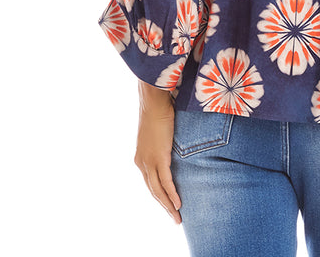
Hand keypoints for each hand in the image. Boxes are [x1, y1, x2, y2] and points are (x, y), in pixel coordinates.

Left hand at [133, 82, 181, 224]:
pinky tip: (178, 204)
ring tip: (177, 217)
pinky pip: (166, 181)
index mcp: (141, 157)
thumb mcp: (159, 132)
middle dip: (164, 205)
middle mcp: (142, 162)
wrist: (154, 100)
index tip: (168, 205)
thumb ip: (163, 142)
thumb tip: (171, 141)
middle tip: (175, 218)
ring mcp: (149, 161)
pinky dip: (172, 194)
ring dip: (169, 205)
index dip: (159, 195)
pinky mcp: (159, 157)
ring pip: (158, 190)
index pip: (150, 182)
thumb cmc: (159, 110)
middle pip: (153, 191)